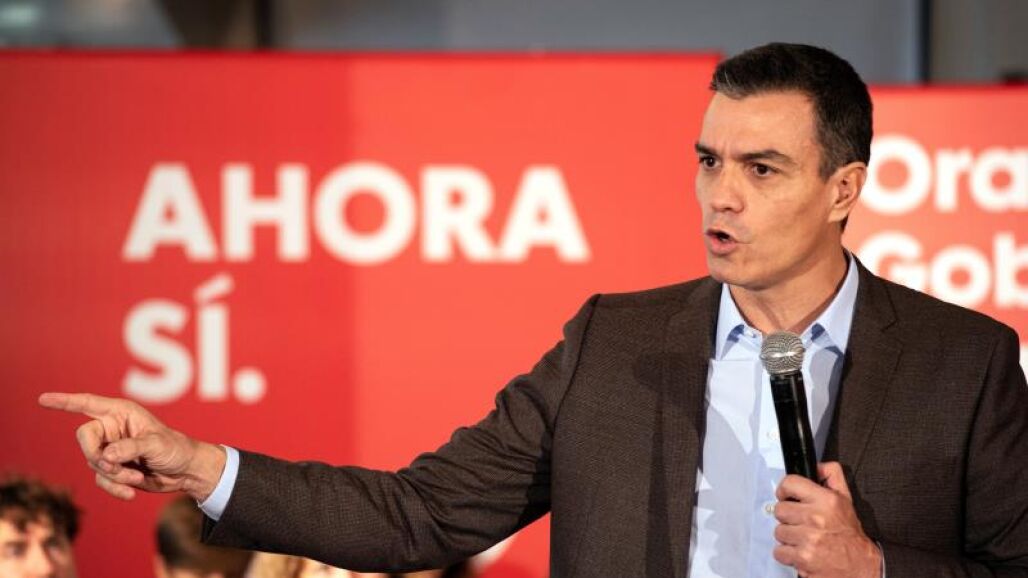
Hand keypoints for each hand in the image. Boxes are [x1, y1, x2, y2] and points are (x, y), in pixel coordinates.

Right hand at [38, 392, 225, 501]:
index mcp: (121, 413)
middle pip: (84, 439)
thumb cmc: (175, 449)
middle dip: (97, 456)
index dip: (64, 402)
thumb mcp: (156, 445)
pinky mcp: (114, 468)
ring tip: (137, 476)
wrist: (185, 471)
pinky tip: (131, 492)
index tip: (43, 399)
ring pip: (93, 463)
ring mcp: (111, 449)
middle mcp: (112, 429)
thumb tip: (106, 456)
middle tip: (116, 466)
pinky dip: (115, 487)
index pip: (87, 404)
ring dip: (113, 475)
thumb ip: (130, 447)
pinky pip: (101, 480)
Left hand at [773, 462, 881, 577]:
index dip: (784, 490)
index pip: (790, 483)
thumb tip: (817, 465)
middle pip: (780, 509)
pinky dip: (787, 554)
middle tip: (800, 523)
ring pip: (778, 531)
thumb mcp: (846, 499)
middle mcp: (816, 518)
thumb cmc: (849, 533)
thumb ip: (832, 476)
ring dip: (788, 537)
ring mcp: (809, 539)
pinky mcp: (803, 558)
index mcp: (827, 500)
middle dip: (788, 517)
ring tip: (803, 539)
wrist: (860, 565)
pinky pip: (779, 552)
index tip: (786, 496)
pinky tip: (801, 552)